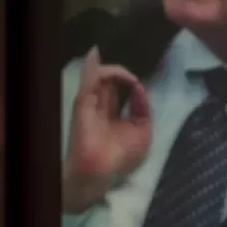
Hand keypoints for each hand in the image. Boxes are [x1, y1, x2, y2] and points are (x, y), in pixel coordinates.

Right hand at [63, 47, 151, 213]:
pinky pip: (88, 80)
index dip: (132, 84)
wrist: (103, 171)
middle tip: (134, 78)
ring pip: (100, 78)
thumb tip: (139, 87)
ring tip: (128, 76)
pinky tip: (96, 55)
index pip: (123, 91)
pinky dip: (93, 67)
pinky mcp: (82, 102)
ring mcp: (91, 103)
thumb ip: (143, 108)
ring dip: (115, 71)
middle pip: (112, 82)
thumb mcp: (143, 130)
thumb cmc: (122, 156)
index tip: (140, 86)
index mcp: (115, 114)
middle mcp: (101, 107)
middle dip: (124, 75)